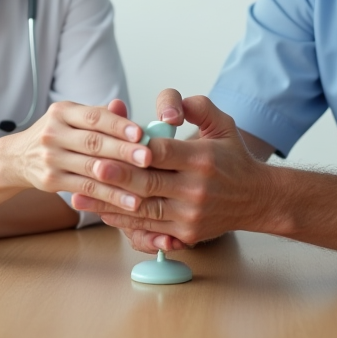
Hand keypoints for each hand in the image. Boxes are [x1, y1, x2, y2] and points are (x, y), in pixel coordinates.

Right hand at [4, 99, 150, 212]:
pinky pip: (85, 189)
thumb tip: (122, 106)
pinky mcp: (51, 181)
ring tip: (144, 186)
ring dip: (119, 179)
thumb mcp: (73, 118)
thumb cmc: (58, 134)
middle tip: (148, 158)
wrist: (18, 157)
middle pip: (93, 142)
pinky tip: (129, 202)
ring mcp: (51, 158)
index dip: (117, 125)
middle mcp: (54, 133)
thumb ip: (100, 114)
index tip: (140, 133)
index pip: (93, 117)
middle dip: (123, 151)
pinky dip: (109, 196)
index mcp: (63, 111)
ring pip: (90, 169)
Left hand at [72, 90, 269, 253]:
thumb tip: (173, 104)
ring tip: (80, 196)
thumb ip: (198, 106)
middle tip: (90, 168)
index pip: (164, 153)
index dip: (137, 151)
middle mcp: (195, 189)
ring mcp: (189, 214)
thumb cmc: (233, 158)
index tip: (112, 146)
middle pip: (149, 183)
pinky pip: (148, 227)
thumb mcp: (223, 124)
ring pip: (143, 209)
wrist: (256, 199)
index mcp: (202, 159)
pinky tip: (101, 212)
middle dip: (117, 177)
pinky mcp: (185, 233)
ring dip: (109, 203)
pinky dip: (122, 221)